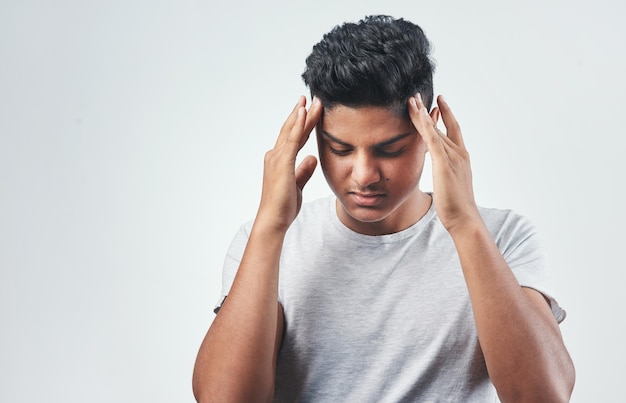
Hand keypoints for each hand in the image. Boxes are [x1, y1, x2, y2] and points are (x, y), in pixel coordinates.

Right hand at [255, 96, 321, 232]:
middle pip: (291, 129)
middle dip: (301, 113)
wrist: (273, 219)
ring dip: (302, 114)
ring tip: (311, 99)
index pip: (293, 137)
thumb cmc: (283, 207)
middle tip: (310, 97)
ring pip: (292, 130)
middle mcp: (275, 155)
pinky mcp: (282, 162)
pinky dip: (298, 124)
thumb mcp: (298, 185)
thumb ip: (304, 171)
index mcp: (279, 161)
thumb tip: (312, 158)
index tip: (309, 111)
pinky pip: (292, 139)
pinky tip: (304, 112)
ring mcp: (277, 157)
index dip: (301, 124)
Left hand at [408, 94, 481, 233]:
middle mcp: (459, 152)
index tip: (437, 103)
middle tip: (418, 95)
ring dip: (422, 113)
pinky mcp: (444, 162)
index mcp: (461, 157)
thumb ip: (445, 174)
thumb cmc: (456, 207)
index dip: (444, 115)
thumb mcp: (449, 185)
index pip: (452, 130)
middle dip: (430, 109)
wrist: (465, 218)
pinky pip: (432, 138)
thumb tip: (441, 174)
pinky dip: (425, 124)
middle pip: (442, 124)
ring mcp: (453, 156)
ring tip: (411, 99)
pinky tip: (417, 113)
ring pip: (435, 129)